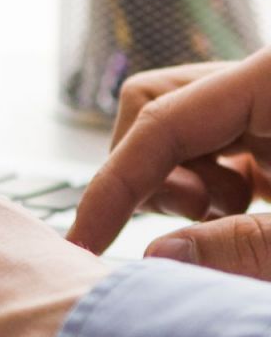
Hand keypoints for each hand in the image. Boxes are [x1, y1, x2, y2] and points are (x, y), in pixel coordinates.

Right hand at [68, 51, 270, 274]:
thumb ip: (246, 248)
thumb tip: (158, 254)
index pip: (162, 119)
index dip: (113, 183)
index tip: (83, 242)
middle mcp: (262, 82)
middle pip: (156, 108)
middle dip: (151, 173)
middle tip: (196, 218)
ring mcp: (266, 105)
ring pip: (178, 129)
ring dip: (185, 183)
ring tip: (237, 216)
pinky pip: (215, 147)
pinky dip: (210, 190)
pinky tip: (243, 214)